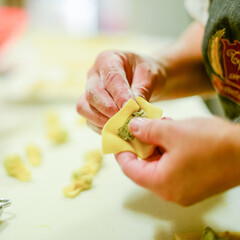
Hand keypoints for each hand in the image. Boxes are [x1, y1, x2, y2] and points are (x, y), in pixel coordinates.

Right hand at [76, 50, 165, 132]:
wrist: (142, 79)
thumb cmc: (145, 73)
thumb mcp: (150, 75)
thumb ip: (142, 90)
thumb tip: (135, 109)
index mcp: (108, 59)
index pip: (111, 78)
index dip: (120, 95)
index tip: (131, 108)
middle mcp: (93, 74)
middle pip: (92, 93)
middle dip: (108, 109)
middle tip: (125, 120)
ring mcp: (88, 91)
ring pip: (84, 107)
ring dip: (102, 120)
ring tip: (121, 127)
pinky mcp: (88, 107)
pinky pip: (89, 120)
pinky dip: (101, 127)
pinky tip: (117, 131)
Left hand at [116, 117, 239, 205]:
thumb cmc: (213, 144)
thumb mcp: (172, 131)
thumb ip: (147, 130)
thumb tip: (133, 128)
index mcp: (161, 183)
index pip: (130, 168)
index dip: (122, 150)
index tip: (118, 136)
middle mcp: (172, 192)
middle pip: (145, 167)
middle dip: (141, 144)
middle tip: (139, 126)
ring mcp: (186, 190)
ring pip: (160, 166)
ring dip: (157, 145)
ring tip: (158, 125)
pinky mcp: (197, 184)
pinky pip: (174, 168)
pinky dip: (170, 151)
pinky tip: (173, 133)